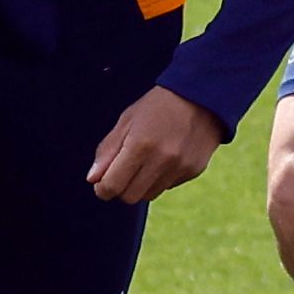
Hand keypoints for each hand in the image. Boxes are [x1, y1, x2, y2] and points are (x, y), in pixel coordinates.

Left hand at [88, 87, 219, 204]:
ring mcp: (179, 167)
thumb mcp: (127, 121)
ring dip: (141, 185)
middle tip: (122, 171)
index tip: (102, 183)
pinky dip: (160, 178)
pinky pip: (167, 186)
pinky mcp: (193, 171)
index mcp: (140, 144)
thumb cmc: (158, 106)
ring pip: (149, 195)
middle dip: (121, 188)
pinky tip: (165, 157)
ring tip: (146, 160)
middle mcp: (161, 159)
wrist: (201, 96)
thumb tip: (93, 179)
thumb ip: (107, 151)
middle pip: (130, 197)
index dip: (102, 188)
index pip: (112, 186)